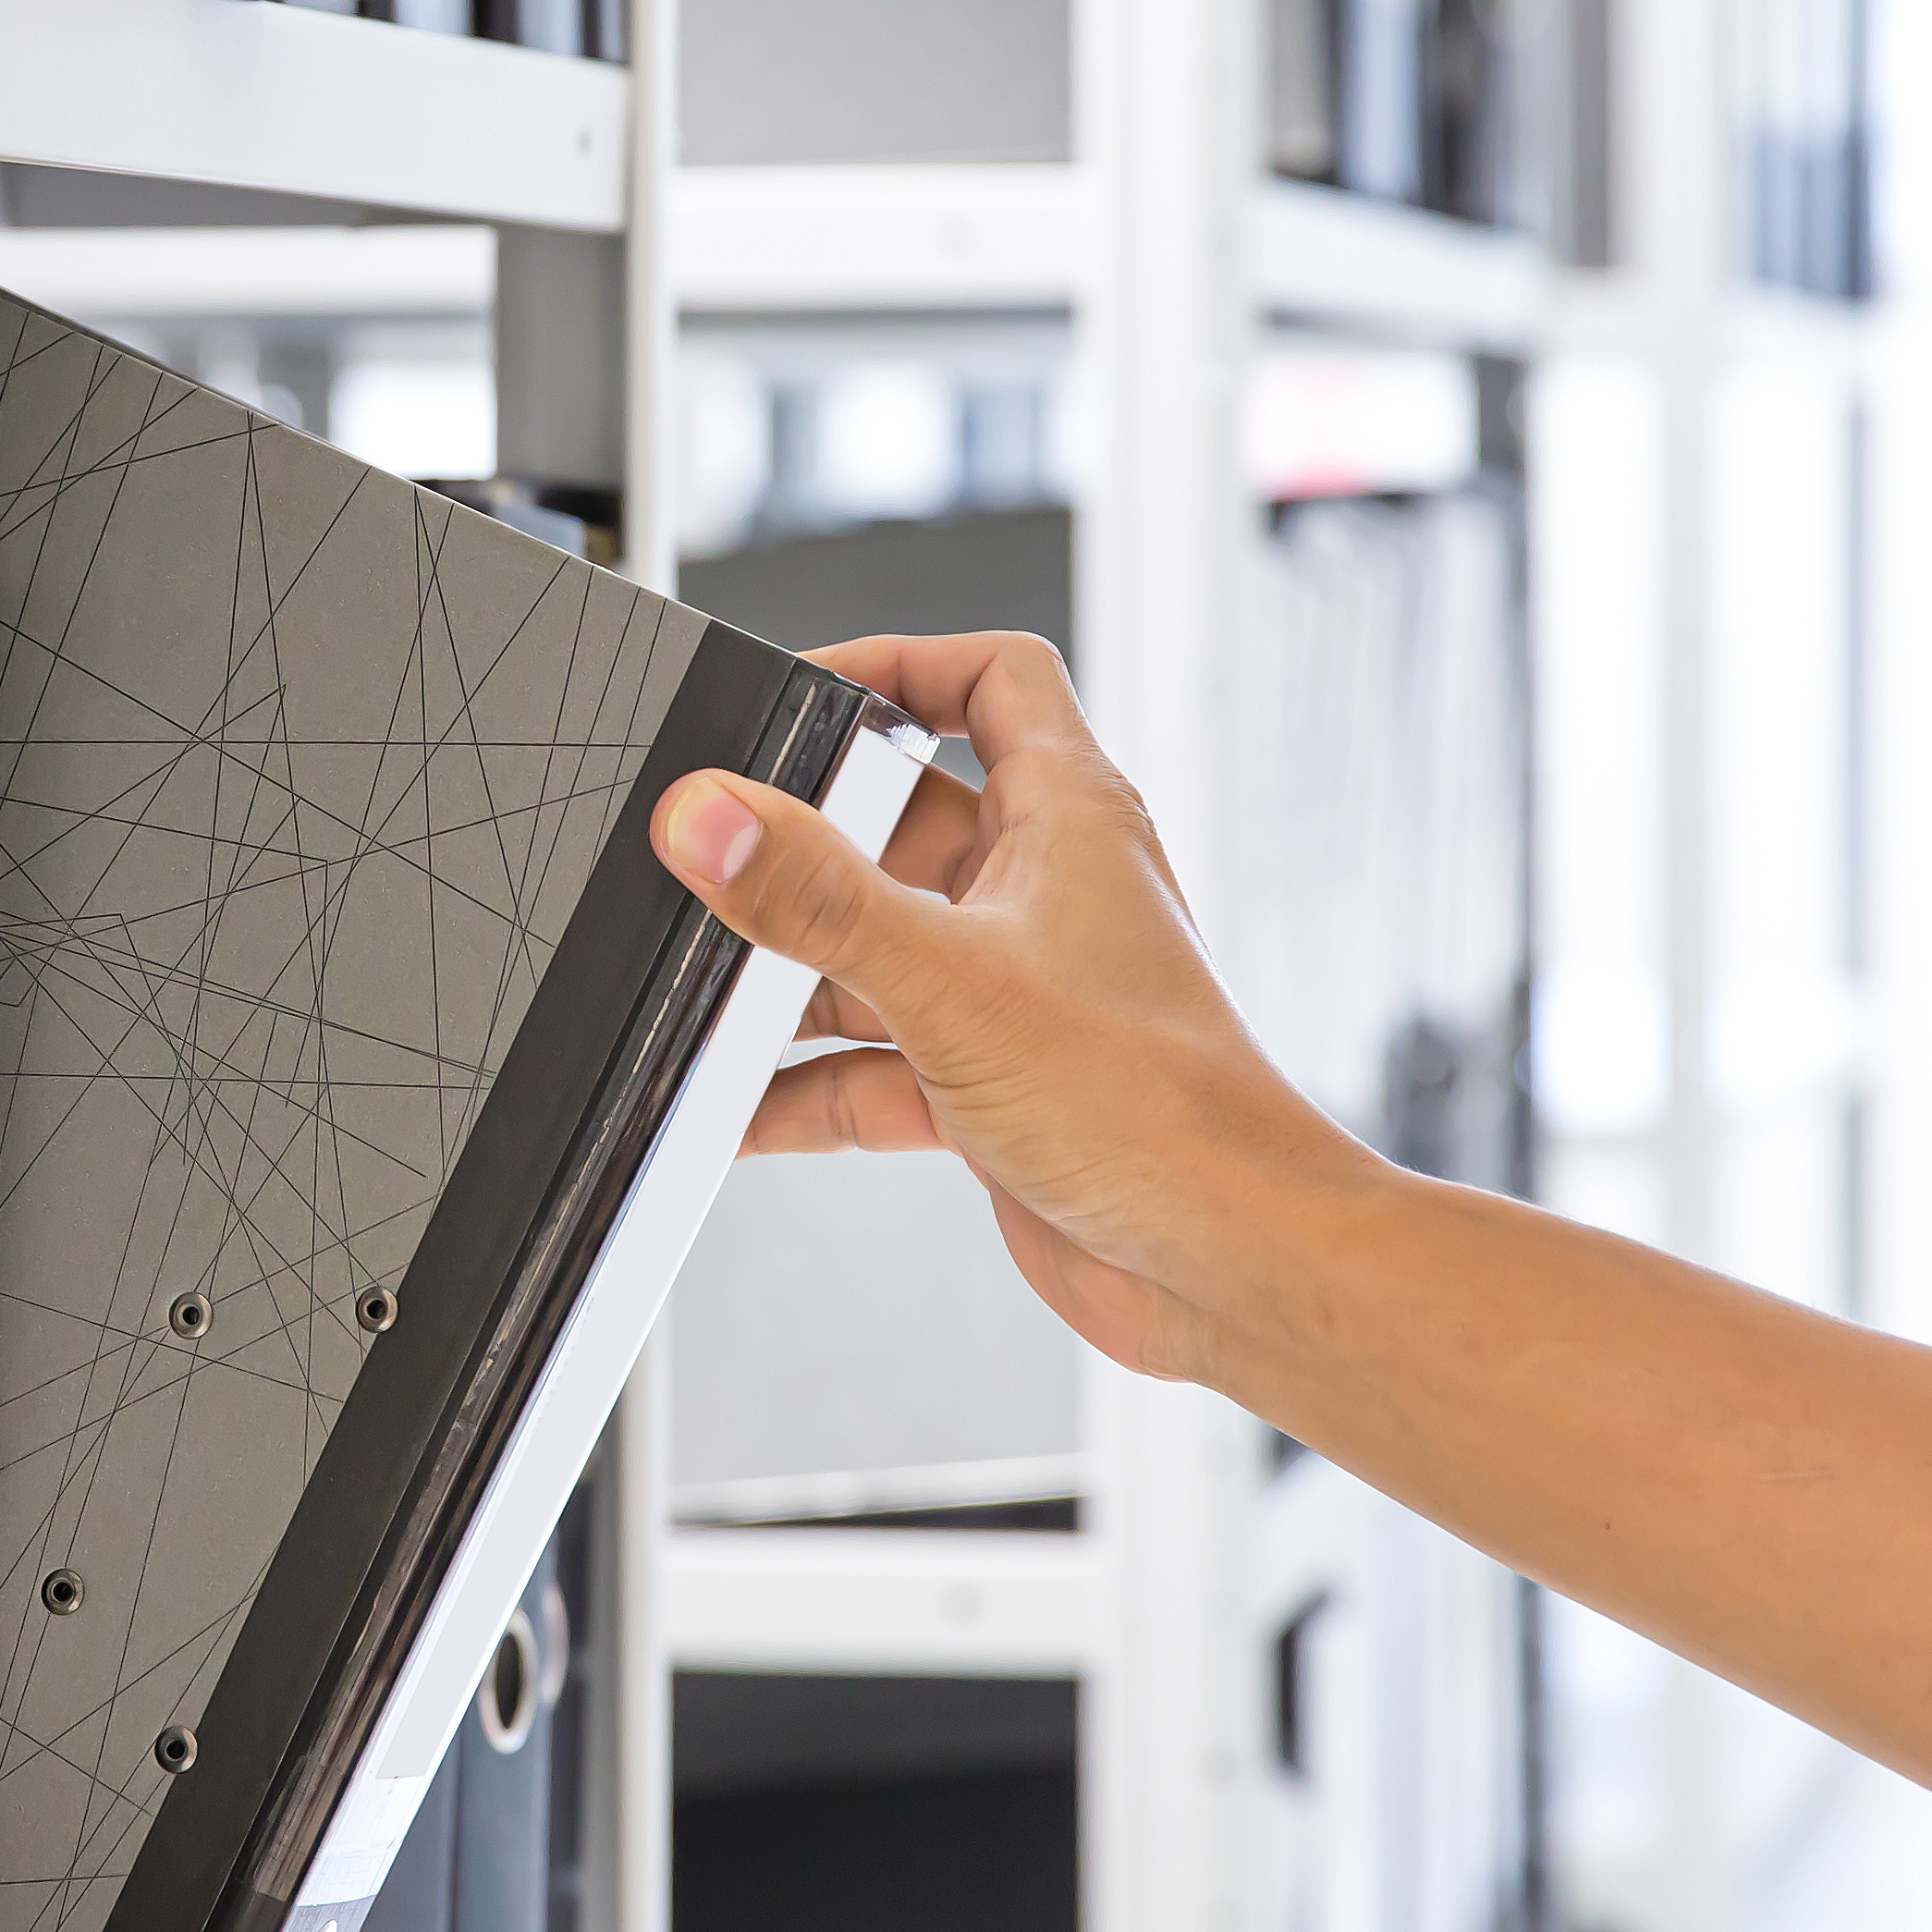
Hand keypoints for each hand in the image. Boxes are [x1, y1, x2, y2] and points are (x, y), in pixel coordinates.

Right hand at [654, 634, 1360, 1390]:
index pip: (990, 680)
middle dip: (801, 848)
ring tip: (706, 989)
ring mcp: (1013, 990)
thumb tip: (709, 816)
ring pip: (873, 948)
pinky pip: (870, 1061)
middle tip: (715, 862)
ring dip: (791, 975)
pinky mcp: (989, 1084)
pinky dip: (802, 1081)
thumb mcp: (953, 982)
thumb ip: (817, 898)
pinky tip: (738, 1107)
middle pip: (896, 824)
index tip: (796, 693)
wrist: (1226, 1265)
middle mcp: (1042, 891)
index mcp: (1067, 817)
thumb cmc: (1156, 1110)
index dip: (896, 666)